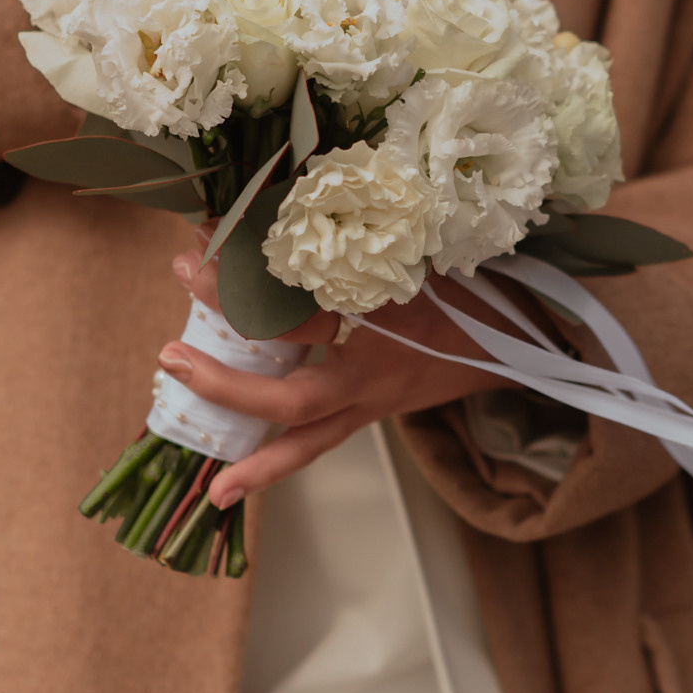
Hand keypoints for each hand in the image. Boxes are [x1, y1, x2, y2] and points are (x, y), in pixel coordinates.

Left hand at [158, 245, 512, 507]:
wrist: (522, 342)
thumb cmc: (471, 289)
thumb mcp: (421, 253)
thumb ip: (365, 236)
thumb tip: (288, 200)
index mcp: (388, 328)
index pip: (303, 315)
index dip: (245, 292)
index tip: (196, 258)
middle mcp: (377, 377)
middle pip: (297, 399)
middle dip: (230, 386)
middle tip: (170, 359)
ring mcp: (375, 405)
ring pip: (311, 442)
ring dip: (261, 466)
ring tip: (215, 493)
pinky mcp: (372, 415)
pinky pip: (322, 442)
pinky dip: (282, 460)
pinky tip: (240, 478)